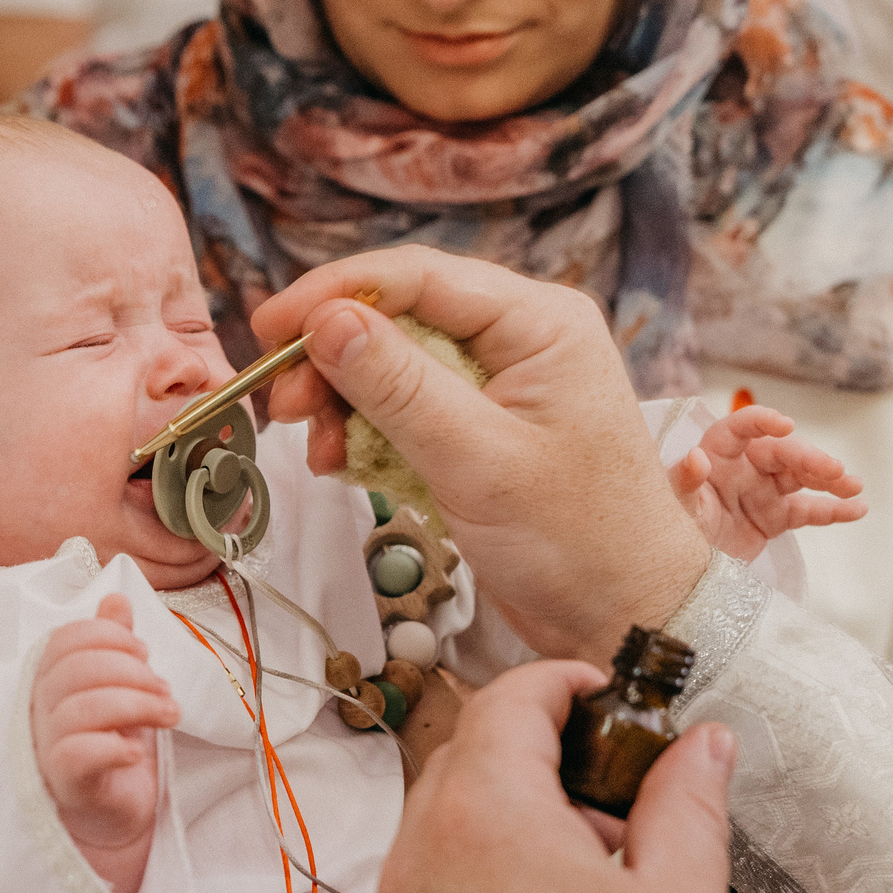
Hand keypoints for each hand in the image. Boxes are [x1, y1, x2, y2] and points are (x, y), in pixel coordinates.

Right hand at [32, 594, 179, 892]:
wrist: (114, 816)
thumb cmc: (112, 746)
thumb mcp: (119, 687)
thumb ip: (113, 644)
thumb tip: (116, 599)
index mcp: (47, 680)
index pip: (63, 640)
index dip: (109, 637)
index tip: (144, 654)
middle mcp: (37, 711)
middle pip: (75, 670)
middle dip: (132, 671)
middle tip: (164, 690)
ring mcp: (45, 748)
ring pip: (81, 708)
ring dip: (137, 705)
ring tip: (169, 715)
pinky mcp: (64, 784)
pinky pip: (78, 754)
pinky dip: (115, 747)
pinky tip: (136, 753)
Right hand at [255, 248, 711, 663]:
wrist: (623, 616)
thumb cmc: (577, 541)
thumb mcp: (478, 460)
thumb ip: (398, 387)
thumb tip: (325, 322)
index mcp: (539, 322)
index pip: (417, 276)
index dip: (333, 294)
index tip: (269, 327)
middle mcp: (520, 338)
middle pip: (397, 316)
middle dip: (332, 357)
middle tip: (285, 404)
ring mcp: (499, 384)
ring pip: (392, 364)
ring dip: (344, 401)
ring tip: (319, 448)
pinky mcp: (480, 428)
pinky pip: (404, 408)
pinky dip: (366, 433)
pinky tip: (345, 464)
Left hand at [359, 657, 737, 892]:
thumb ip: (687, 804)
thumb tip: (699, 744)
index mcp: (485, 818)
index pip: (507, 703)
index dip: (560, 684)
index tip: (601, 696)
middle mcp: (417, 861)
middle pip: (466, 765)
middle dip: (536, 764)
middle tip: (610, 805)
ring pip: (439, 839)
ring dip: (502, 835)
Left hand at [669, 406, 865, 560]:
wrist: (679, 568)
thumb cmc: (668, 527)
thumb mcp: (672, 506)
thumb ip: (683, 482)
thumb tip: (695, 458)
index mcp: (717, 453)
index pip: (741, 428)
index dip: (762, 422)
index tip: (786, 425)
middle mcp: (744, 466)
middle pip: (782, 454)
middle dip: (809, 459)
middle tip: (834, 470)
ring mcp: (763, 491)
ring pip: (801, 477)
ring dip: (829, 479)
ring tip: (854, 485)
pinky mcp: (775, 517)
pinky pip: (808, 510)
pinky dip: (833, 510)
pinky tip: (858, 509)